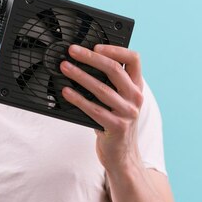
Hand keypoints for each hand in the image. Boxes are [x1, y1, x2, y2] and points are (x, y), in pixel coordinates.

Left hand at [59, 44, 144, 170]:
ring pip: (101, 88)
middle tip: (72, 51)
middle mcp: (135, 98)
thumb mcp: (119, 101)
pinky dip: (78, 99)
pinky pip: (93, 109)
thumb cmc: (115, 124)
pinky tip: (66, 91)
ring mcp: (127, 113)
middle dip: (91, 57)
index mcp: (137, 87)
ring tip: (64, 67)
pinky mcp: (116, 127)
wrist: (122, 156)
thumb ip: (110, 85)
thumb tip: (82, 64)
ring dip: (80, 75)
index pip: (134, 59)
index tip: (96, 46)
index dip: (115, 49)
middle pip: (114, 70)